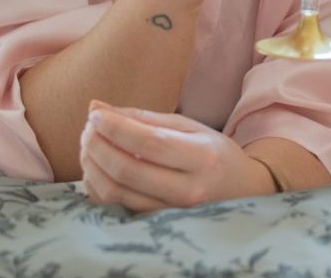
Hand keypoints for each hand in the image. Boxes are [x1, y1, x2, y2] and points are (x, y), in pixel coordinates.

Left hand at [79, 101, 272, 212]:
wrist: (241, 191)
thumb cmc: (213, 153)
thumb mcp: (189, 127)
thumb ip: (143, 118)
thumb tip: (97, 107)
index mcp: (202, 157)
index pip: (148, 142)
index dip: (115, 127)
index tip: (96, 113)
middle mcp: (188, 189)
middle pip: (126, 169)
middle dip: (97, 145)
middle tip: (89, 128)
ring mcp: (171, 212)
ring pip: (115, 192)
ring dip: (92, 165)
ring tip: (89, 145)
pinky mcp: (156, 223)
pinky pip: (114, 205)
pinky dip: (96, 185)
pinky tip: (96, 167)